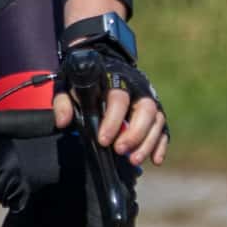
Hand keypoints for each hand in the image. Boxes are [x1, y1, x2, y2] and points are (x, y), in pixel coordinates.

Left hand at [54, 46, 169, 168]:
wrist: (104, 65)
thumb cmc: (86, 81)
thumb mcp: (68, 86)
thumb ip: (63, 102)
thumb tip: (63, 122)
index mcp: (115, 79)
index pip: (119, 98)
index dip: (113, 120)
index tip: (103, 141)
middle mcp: (137, 88)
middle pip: (145, 109)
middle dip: (135, 133)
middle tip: (120, 151)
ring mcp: (149, 99)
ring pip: (157, 119)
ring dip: (147, 142)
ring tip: (133, 161)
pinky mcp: (155, 111)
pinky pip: (164, 128)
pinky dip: (161, 144)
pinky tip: (154, 160)